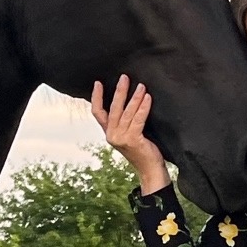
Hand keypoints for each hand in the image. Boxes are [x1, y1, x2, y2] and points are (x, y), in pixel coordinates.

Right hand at [88, 76, 169, 193]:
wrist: (150, 170)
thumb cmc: (143, 150)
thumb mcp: (129, 135)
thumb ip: (125, 122)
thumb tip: (130, 100)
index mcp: (109, 133)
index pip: (97, 113)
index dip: (97, 97)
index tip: (98, 82)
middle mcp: (112, 136)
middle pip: (113, 108)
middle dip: (119, 91)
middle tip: (125, 77)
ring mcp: (121, 139)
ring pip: (127, 112)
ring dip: (134, 97)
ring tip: (141, 86)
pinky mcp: (132, 140)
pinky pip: (138, 119)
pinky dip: (143, 107)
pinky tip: (148, 98)